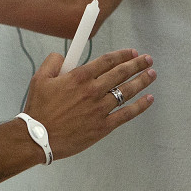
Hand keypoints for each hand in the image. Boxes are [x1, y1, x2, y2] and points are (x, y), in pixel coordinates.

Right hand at [22, 48, 156, 159]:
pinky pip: (127, 114)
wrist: (38, 138)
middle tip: (147, 59)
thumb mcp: (39, 79)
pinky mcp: (103, 126)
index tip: (131, 52)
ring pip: (127, 91)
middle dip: (137, 64)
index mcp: (79, 77)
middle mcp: (93, 91)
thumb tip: (62, 54)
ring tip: (152, 74)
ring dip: (142, 80)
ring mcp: (100, 109)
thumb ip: (53, 62)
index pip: (107, 61)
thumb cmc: (39, 109)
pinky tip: (149, 98)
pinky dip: (140, 106)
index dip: (122, 55)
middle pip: (121, 73)